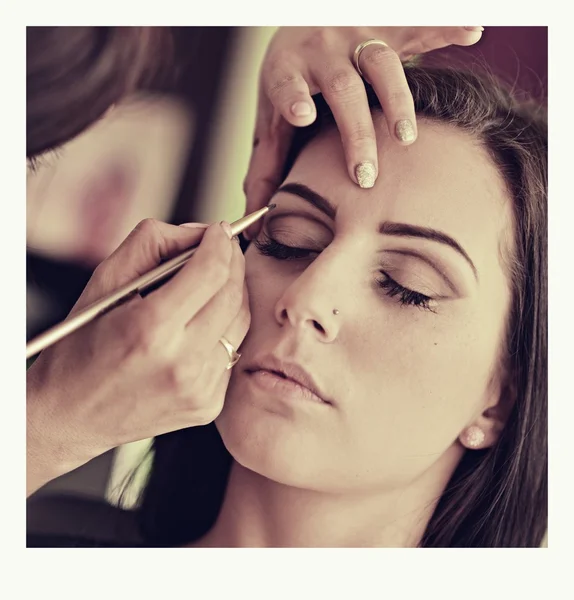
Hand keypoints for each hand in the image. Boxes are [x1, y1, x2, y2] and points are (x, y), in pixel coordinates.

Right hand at [26, 219, 248, 494]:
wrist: (71, 413)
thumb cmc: (81, 344)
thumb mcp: (105, 280)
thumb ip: (154, 243)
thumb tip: (202, 234)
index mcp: (149, 330)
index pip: (211, 272)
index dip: (220, 243)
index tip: (219, 230)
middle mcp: (181, 364)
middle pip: (233, 295)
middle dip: (232, 263)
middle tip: (222, 248)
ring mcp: (199, 389)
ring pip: (240, 323)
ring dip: (232, 294)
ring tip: (211, 282)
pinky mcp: (208, 404)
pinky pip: (232, 352)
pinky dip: (223, 328)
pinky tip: (201, 322)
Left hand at [243, 26, 483, 237]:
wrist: (307, 22)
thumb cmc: (290, 81)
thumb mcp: (271, 119)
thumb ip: (265, 166)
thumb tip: (253, 222)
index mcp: (287, 71)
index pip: (286, 85)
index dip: (293, 98)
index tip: (301, 116)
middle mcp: (322, 51)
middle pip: (342, 90)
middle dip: (356, 133)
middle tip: (365, 175)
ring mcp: (357, 36)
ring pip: (382, 64)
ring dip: (398, 101)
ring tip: (407, 138)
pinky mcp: (388, 26)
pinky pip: (418, 26)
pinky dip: (445, 28)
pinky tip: (472, 31)